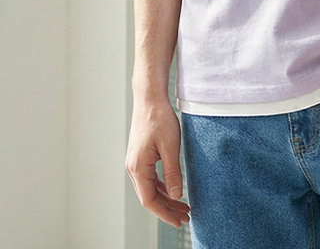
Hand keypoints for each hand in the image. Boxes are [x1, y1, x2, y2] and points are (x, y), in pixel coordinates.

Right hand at [125, 96, 190, 228]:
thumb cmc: (159, 119)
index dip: (164, 213)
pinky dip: (162, 186)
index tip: (178, 221)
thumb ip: (173, 173)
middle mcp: (133, 167)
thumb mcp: (171, 147)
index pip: (149, 200)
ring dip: (166, 198)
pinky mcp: (140, 156)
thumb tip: (176, 196)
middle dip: (167, 208)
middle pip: (149, 197)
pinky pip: (150, 178)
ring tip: (183, 206)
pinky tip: (173, 190)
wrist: (150, 99)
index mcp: (138, 167)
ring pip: (150, 188)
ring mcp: (135, 162)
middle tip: (186, 216)